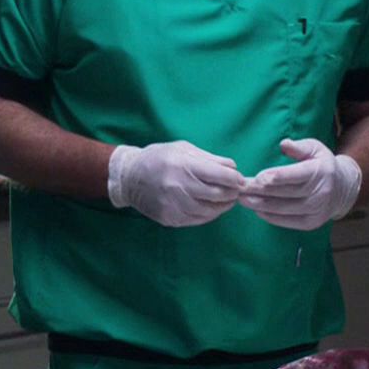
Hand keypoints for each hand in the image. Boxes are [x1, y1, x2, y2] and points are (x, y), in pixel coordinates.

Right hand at [106, 141, 245, 226]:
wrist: (129, 177)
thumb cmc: (159, 158)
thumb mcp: (183, 149)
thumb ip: (209, 159)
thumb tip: (233, 168)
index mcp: (183, 165)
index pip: (220, 176)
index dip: (235, 179)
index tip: (239, 180)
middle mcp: (178, 186)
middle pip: (218, 195)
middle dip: (232, 194)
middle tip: (236, 192)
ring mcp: (173, 205)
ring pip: (210, 211)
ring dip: (222, 207)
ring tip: (226, 201)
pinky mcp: (169, 218)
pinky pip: (197, 220)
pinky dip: (208, 215)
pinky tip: (210, 208)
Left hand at [239, 138, 362, 230]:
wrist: (343, 189)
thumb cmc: (322, 165)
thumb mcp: (316, 149)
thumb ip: (299, 147)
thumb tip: (284, 144)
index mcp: (320, 172)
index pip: (296, 175)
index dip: (277, 176)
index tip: (258, 177)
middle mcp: (320, 193)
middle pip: (285, 193)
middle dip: (260, 190)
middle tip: (240, 187)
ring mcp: (316, 210)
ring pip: (283, 209)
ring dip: (260, 205)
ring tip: (242, 199)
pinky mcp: (311, 223)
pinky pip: (287, 221)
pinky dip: (270, 217)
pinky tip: (256, 210)